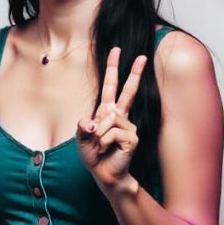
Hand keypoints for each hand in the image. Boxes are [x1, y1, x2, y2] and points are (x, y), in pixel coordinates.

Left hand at [76, 47, 146, 192]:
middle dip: (134, 72)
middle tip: (142, 55)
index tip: (117, 50)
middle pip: (128, 90)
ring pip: (108, 119)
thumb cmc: (94, 155)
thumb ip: (82, 128)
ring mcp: (128, 126)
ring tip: (100, 146)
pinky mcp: (133, 137)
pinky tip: (108, 150)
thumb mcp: (81, 140)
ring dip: (98, 135)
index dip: (113, 68)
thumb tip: (92, 122)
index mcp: (106, 111)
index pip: (110, 86)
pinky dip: (104, 142)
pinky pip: (112, 132)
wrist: (104, 174)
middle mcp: (119, 116)